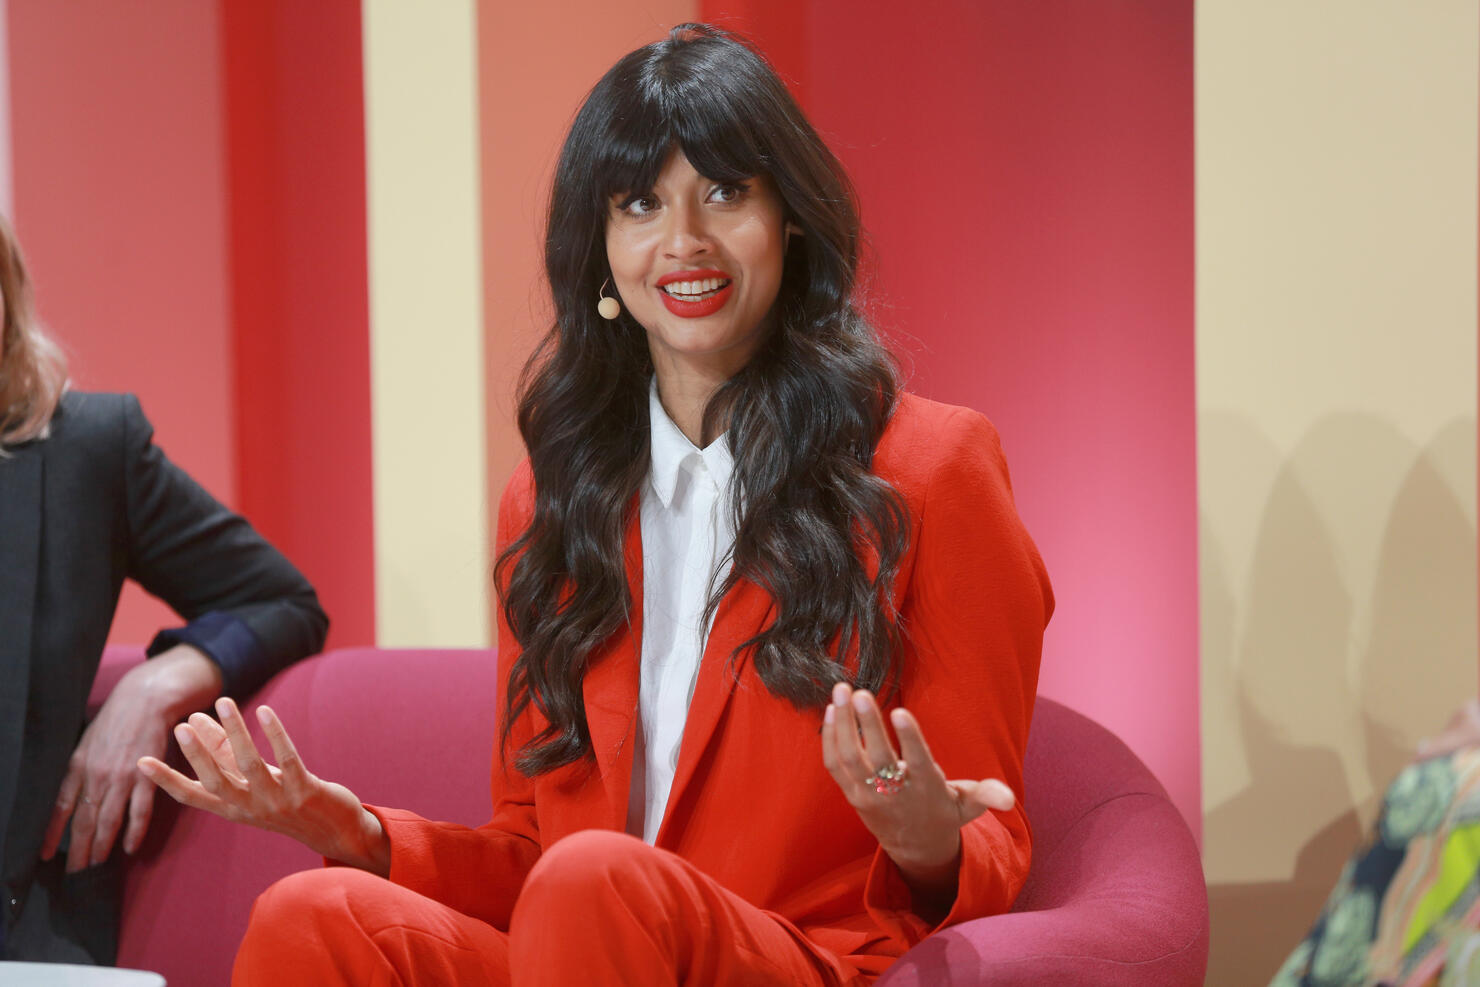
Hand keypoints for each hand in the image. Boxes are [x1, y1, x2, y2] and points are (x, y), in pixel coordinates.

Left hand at [42, 645, 222, 871]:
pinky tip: (129, 848)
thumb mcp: (86, 742)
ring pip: (109, 821)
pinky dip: (134, 832)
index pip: (59, 808)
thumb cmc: (115, 720)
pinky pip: (140, 811)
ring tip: (97, 866)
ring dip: (102, 847)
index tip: (47, 855)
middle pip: (85, 821)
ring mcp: (123, 777)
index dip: (52, 834)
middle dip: (79, 851)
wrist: (146, 700)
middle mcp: (97, 775)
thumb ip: (78, 769)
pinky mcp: (148, 776)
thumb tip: (68, 796)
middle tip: (75, 874)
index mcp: (78, 766)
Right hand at [137, 697, 390, 876]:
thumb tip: (197, 722)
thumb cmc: (288, 801)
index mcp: (234, 809)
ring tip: (223, 702)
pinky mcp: (305, 792)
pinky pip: (287, 760)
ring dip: (236, 733)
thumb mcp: (253, 782)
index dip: (166, 781)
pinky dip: (276, 735)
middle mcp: (251, 809)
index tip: (140, 762)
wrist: (335, 831)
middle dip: (197, 755)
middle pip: (216, 782)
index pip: (193, 797)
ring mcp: (278, 802)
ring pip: (250, 766)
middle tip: (180, 727)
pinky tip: (265, 712)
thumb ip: (226, 756)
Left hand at [820, 682, 1014, 904]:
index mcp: (926, 789)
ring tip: (840, 691)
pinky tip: (830, 711)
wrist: (915, 847)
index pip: (918, 763)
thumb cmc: (943, 813)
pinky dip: (829, 738)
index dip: (910, 739)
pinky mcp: (851, 793)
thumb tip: (1008, 798)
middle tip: (858, 691)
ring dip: (843, 723)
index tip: (902, 713)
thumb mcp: (968, 804)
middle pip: (877, 757)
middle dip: (867, 723)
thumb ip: (987, 795)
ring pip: (850, 758)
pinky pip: (835, 765)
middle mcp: (894, 793)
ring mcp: (868, 794)